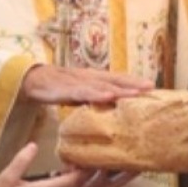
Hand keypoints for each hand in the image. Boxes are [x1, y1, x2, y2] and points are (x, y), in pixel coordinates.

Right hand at [0, 143, 133, 186]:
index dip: (91, 166)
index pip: (78, 178)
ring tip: (125, 171)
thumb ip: (21, 161)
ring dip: (107, 182)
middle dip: (113, 177)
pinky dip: (91, 184)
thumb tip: (33, 145)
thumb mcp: (7, 178)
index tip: (104, 152)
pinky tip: (96, 175)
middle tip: (134, 167)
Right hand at [21, 65, 153, 105]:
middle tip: (151, 87)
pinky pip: (84, 92)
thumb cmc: (60, 87)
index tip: (153, 86)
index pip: (118, 79)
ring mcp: (80, 82)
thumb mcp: (81, 93)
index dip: (134, 81)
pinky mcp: (67, 89)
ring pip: (103, 86)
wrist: (34, 81)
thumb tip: (111, 109)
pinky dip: (96, 94)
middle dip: (133, 83)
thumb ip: (95, 98)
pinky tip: (107, 97)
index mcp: (95, 78)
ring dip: (120, 89)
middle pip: (115, 80)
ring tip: (136, 92)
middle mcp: (90, 77)